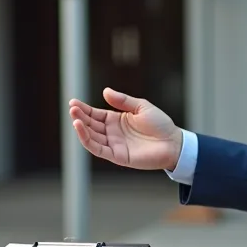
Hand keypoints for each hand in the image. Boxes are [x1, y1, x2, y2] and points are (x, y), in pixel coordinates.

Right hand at [68, 88, 182, 171]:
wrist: (173, 142)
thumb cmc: (160, 124)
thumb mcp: (141, 107)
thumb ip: (123, 101)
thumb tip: (104, 91)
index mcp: (116, 120)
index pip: (95, 114)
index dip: (83, 109)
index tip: (73, 102)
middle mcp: (112, 133)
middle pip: (90, 125)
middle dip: (80, 117)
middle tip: (72, 108)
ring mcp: (114, 145)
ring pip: (91, 137)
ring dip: (81, 128)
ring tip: (74, 118)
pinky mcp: (117, 156)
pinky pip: (98, 149)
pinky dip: (88, 140)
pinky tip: (82, 130)